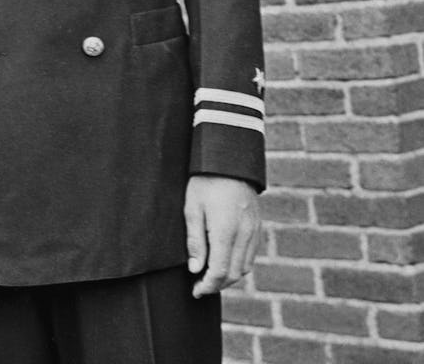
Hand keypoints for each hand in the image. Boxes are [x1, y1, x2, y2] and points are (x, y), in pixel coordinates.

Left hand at [184, 175, 260, 297]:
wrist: (229, 159)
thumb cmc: (205, 181)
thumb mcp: (192, 208)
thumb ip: (195, 241)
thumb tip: (195, 269)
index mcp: (226, 231)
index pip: (219, 272)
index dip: (207, 286)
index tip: (195, 290)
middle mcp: (244, 234)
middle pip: (234, 273)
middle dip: (217, 285)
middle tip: (200, 286)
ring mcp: (254, 230)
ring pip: (245, 266)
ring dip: (229, 277)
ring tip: (211, 276)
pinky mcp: (257, 225)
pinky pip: (251, 254)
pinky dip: (239, 264)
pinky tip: (225, 260)